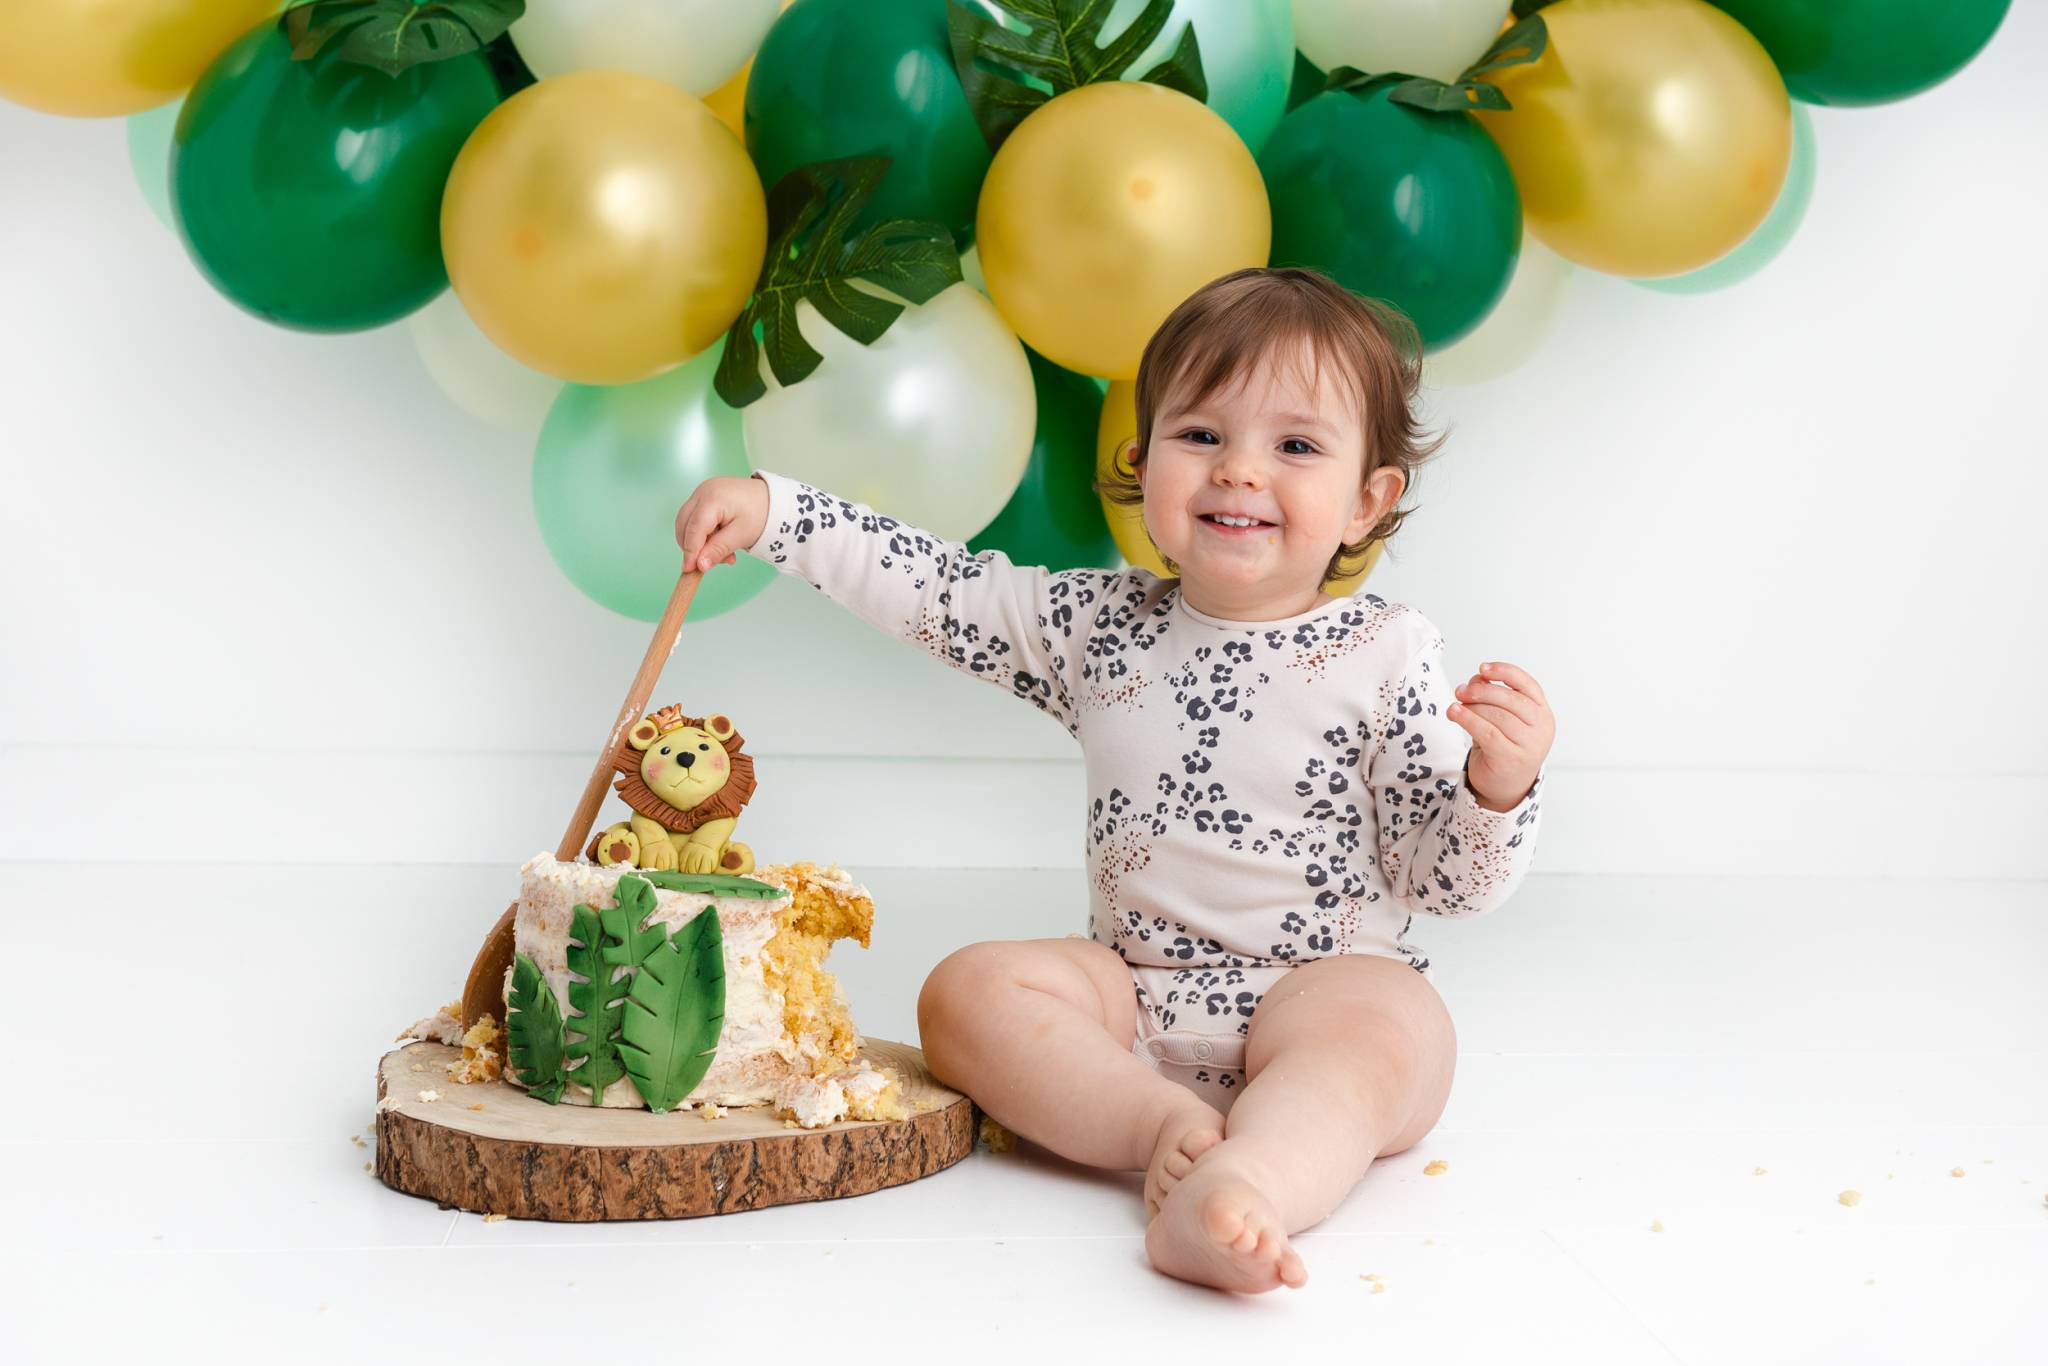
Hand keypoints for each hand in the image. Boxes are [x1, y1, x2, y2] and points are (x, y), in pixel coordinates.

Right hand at [674, 473, 769, 574]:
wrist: (773, 499)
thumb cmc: (760, 514)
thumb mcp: (741, 535)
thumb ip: (718, 550)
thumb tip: (700, 566)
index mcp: (713, 498)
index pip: (694, 529)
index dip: (690, 551)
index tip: (689, 570)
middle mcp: (703, 491)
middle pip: (685, 525)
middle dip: (694, 547)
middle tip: (716, 561)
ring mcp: (702, 492)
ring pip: (688, 523)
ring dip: (700, 542)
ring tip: (725, 552)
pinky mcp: (704, 497)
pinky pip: (695, 519)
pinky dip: (704, 534)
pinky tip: (722, 541)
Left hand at [1447, 660, 1553, 812]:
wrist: (1505, 785)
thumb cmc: (1503, 746)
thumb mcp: (1501, 719)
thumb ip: (1493, 699)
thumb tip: (1475, 679)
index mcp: (1542, 712)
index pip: (1527, 684)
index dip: (1504, 672)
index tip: (1482, 668)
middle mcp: (1542, 728)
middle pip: (1511, 699)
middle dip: (1482, 691)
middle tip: (1461, 691)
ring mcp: (1530, 745)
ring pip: (1497, 716)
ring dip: (1472, 706)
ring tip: (1455, 705)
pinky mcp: (1511, 759)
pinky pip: (1487, 733)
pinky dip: (1468, 720)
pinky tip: (1454, 714)